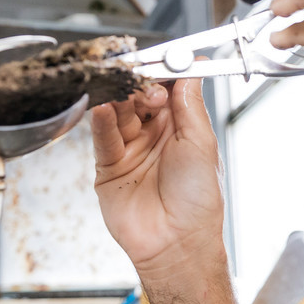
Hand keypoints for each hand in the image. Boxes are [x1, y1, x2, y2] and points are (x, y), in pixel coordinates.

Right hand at [92, 79, 225, 284]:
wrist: (177, 244)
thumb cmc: (198, 202)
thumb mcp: (201, 145)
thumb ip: (190, 105)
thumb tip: (192, 69)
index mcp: (181, 128)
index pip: (167, 89)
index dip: (163, 73)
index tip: (161, 59)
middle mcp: (154, 136)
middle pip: (139, 97)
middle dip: (140, 86)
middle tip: (145, 85)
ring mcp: (130, 149)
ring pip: (119, 113)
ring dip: (121, 100)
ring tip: (123, 92)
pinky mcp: (108, 166)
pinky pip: (102, 137)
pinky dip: (101, 121)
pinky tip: (103, 109)